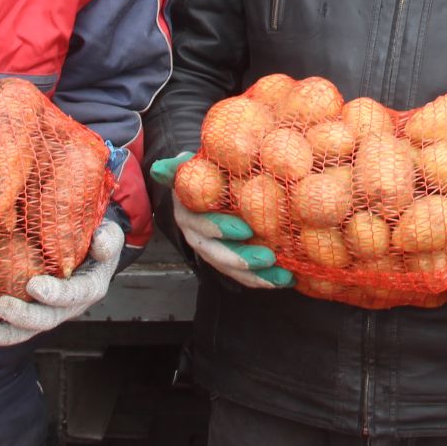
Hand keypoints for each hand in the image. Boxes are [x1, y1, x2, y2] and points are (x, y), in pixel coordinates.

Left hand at [0, 222, 124, 346]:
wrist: (81, 246)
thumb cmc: (93, 237)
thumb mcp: (108, 232)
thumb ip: (108, 237)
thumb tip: (100, 243)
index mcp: (88, 289)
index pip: (74, 295)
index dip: (55, 294)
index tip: (35, 286)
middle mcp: (65, 308)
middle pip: (44, 321)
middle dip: (21, 317)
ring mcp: (42, 313)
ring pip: (20, 332)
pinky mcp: (23, 312)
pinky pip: (3, 326)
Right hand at [148, 152, 290, 289]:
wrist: (203, 184)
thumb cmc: (203, 170)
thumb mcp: (191, 165)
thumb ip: (179, 167)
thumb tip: (160, 169)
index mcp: (187, 211)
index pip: (200, 223)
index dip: (219, 228)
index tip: (245, 229)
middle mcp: (195, 234)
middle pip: (215, 252)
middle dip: (241, 258)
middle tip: (268, 258)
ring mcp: (209, 249)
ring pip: (229, 267)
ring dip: (256, 275)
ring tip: (283, 276)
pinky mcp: (224, 259)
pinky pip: (240, 275)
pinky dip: (262, 279)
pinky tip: (286, 279)